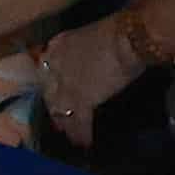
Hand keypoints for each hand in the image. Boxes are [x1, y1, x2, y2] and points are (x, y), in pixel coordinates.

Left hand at [31, 19, 147, 136]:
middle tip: (58, 123)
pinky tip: (84, 143)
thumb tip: (92, 63)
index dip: (51, 86)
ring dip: (66, 125)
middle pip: (50, 93)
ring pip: (61, 110)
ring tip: (70, 138)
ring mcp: (66, 84)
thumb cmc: (119, 31)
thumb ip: (85, 53)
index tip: (53, 96)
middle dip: (54, 109)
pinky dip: (82, 133)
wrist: (128, 37)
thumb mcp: (91, 38)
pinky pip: (79, 121)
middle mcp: (55, 66)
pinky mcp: (81, 99)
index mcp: (58, 46)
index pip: (47, 71)